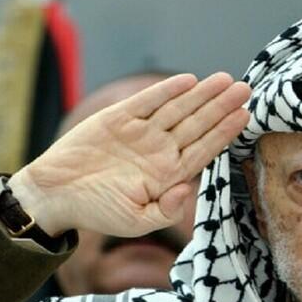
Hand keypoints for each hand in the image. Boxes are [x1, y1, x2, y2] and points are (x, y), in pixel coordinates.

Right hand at [8, 72, 249, 236]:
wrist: (55, 195)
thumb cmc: (97, 212)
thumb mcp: (136, 221)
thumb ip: (167, 210)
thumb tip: (188, 189)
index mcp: (168, 174)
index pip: (204, 149)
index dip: (225, 132)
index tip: (245, 116)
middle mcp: (159, 150)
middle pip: (197, 124)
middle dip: (221, 106)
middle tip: (245, 88)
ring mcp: (141, 132)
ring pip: (178, 109)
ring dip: (201, 94)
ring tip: (224, 79)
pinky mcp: (118, 118)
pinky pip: (147, 101)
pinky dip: (166, 91)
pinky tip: (188, 81)